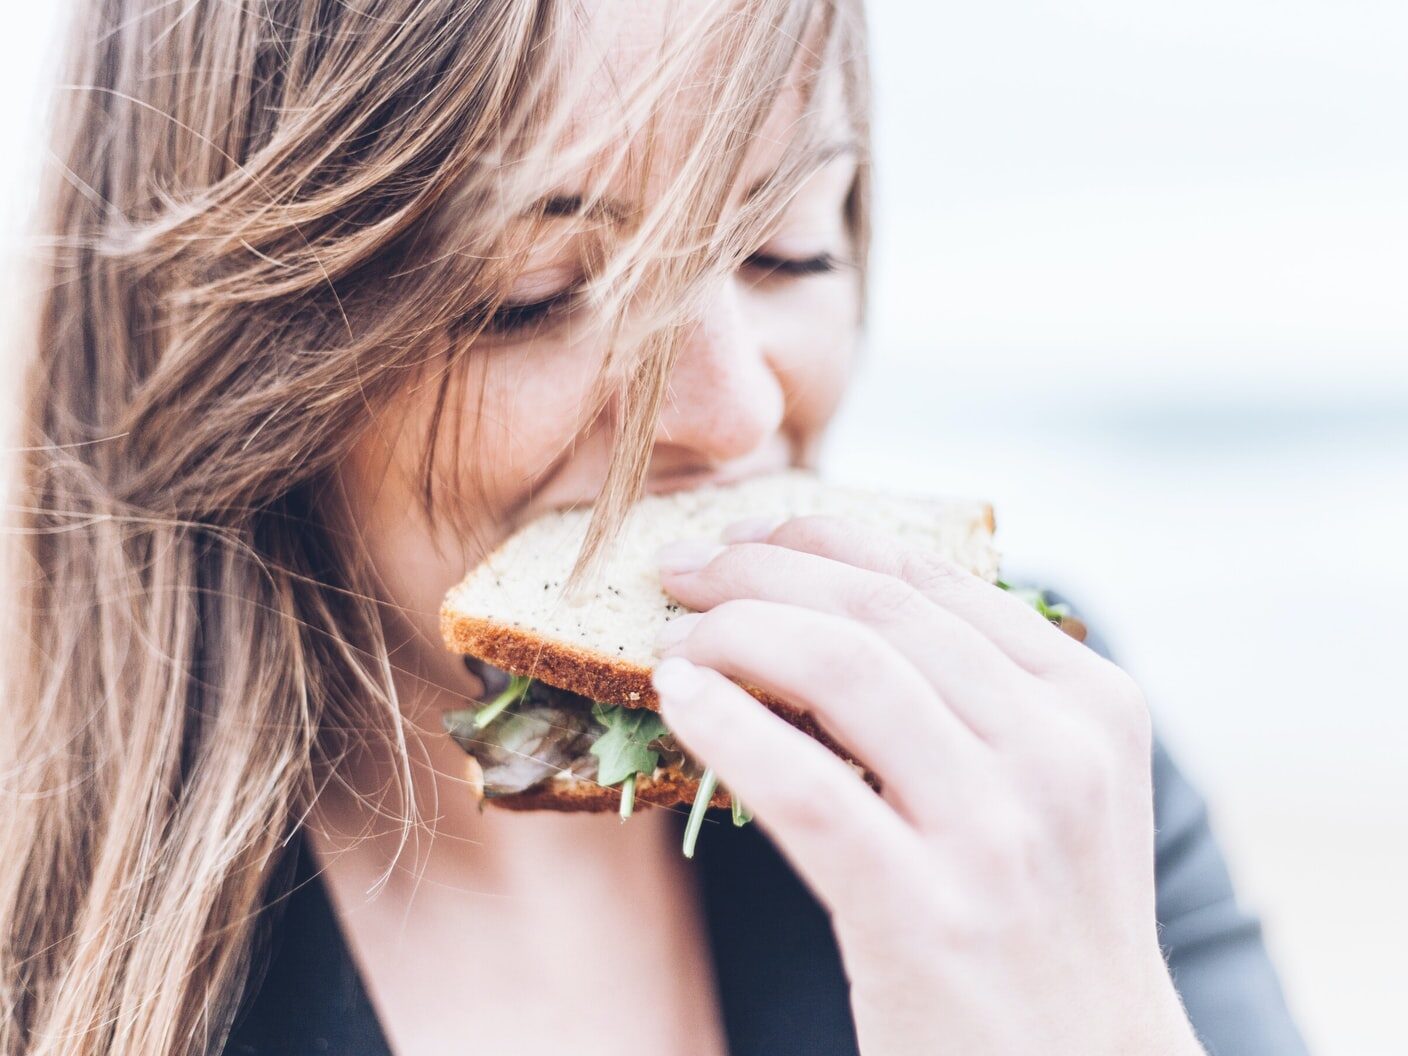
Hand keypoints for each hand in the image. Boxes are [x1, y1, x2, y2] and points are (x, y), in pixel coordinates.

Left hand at [650, 516, 1204, 1055]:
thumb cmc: (1040, 925)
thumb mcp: (1046, 790)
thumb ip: (972, 697)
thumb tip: (828, 607)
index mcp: (1089, 701)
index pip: (930, 576)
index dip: (819, 538)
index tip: (745, 536)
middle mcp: (1058, 749)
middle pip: (878, 610)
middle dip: (760, 571)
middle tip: (683, 573)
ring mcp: (999, 831)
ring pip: (843, 669)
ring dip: (734, 634)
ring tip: (673, 640)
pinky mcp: (927, 912)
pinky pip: (802, 786)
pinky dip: (726, 725)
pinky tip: (678, 701)